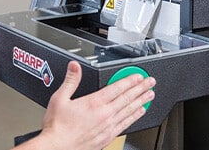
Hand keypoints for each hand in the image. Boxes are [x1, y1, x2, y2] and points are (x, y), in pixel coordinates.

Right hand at [15, 61, 155, 149]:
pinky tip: (140, 112)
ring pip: (129, 110)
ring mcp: (108, 126)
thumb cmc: (57, 127)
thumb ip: (70, 81)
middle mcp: (104, 114)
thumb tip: (75, 66)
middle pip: (127, 98)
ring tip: (150, 95)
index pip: (117, 88)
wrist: (57, 148)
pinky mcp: (108, 137)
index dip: (130, 80)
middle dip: (140, 88)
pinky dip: (135, 117)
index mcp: (94, 103)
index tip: (139, 76)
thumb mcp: (60, 99)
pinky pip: (126, 124)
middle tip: (150, 82)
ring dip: (141, 101)